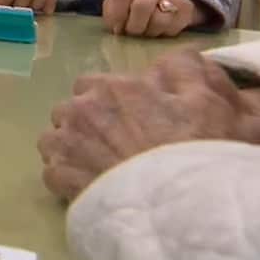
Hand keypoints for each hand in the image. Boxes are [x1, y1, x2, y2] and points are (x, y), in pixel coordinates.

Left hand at [37, 48, 259, 199]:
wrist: (184, 201)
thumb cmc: (197, 147)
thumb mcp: (206, 97)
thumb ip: (182, 68)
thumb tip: (170, 58)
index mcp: (110, 87)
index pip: (94, 84)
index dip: (111, 102)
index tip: (129, 119)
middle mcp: (79, 108)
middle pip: (72, 110)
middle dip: (89, 123)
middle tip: (118, 144)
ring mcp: (65, 143)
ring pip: (56, 139)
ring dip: (73, 148)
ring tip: (101, 166)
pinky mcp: (59, 176)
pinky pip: (53, 172)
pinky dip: (68, 178)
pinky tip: (91, 186)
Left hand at [101, 0, 206, 36]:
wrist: (168, 0)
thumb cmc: (135, 3)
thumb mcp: (118, 2)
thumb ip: (112, 11)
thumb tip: (115, 27)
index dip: (117, 15)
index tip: (116, 28)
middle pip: (141, 7)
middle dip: (133, 26)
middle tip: (131, 33)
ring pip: (158, 21)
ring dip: (147, 33)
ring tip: (144, 32)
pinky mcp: (185, 10)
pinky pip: (171, 29)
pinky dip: (161, 34)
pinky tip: (156, 30)